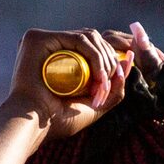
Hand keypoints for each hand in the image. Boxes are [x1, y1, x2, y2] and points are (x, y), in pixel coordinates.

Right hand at [4, 23, 154, 137]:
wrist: (36, 126)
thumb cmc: (59, 121)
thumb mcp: (95, 105)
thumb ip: (114, 88)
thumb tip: (128, 60)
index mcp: (61, 55)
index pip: (94, 45)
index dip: (113, 56)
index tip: (121, 76)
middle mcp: (52, 45)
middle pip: (94, 39)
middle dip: (110, 60)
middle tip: (109, 85)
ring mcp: (45, 40)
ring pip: (89, 37)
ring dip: (104, 60)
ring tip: (103, 83)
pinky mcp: (38, 38)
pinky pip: (77, 38)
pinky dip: (94, 55)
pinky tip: (99, 74)